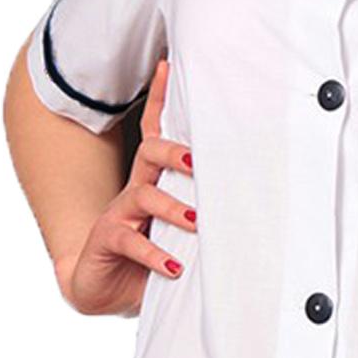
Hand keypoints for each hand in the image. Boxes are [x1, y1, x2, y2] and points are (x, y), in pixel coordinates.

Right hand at [58, 59, 198, 317]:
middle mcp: (135, 191)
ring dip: (171, 207)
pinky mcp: (106, 241)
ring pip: (143, 196)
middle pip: (150, 154)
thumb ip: (206, 219)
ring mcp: (118, 215)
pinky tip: (174, 267)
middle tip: (198, 161)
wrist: (100, 291)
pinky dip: (154, 255)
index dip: (160, 101)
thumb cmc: (149, 257)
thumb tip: (257, 209)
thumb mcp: (180, 234)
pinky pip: (129, 241)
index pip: (156, 134)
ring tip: (195, 222)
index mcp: (153, 183)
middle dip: (174, 151)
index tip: (168, 67)